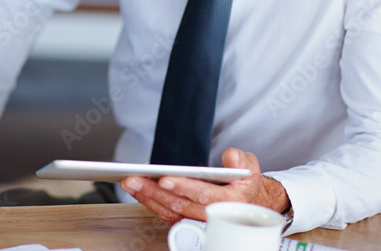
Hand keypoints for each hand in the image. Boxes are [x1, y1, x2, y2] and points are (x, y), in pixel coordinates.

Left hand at [120, 147, 289, 224]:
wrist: (249, 205)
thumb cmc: (245, 185)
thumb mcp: (250, 167)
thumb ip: (241, 160)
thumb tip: (231, 157)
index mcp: (230, 202)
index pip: (204, 195)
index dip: (184, 188)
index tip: (165, 179)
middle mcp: (212, 216)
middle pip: (180, 205)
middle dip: (155, 192)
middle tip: (134, 179)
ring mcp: (198, 221)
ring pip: (170, 212)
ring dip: (148, 198)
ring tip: (130, 183)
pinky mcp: (188, 222)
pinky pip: (167, 215)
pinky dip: (151, 203)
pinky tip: (138, 191)